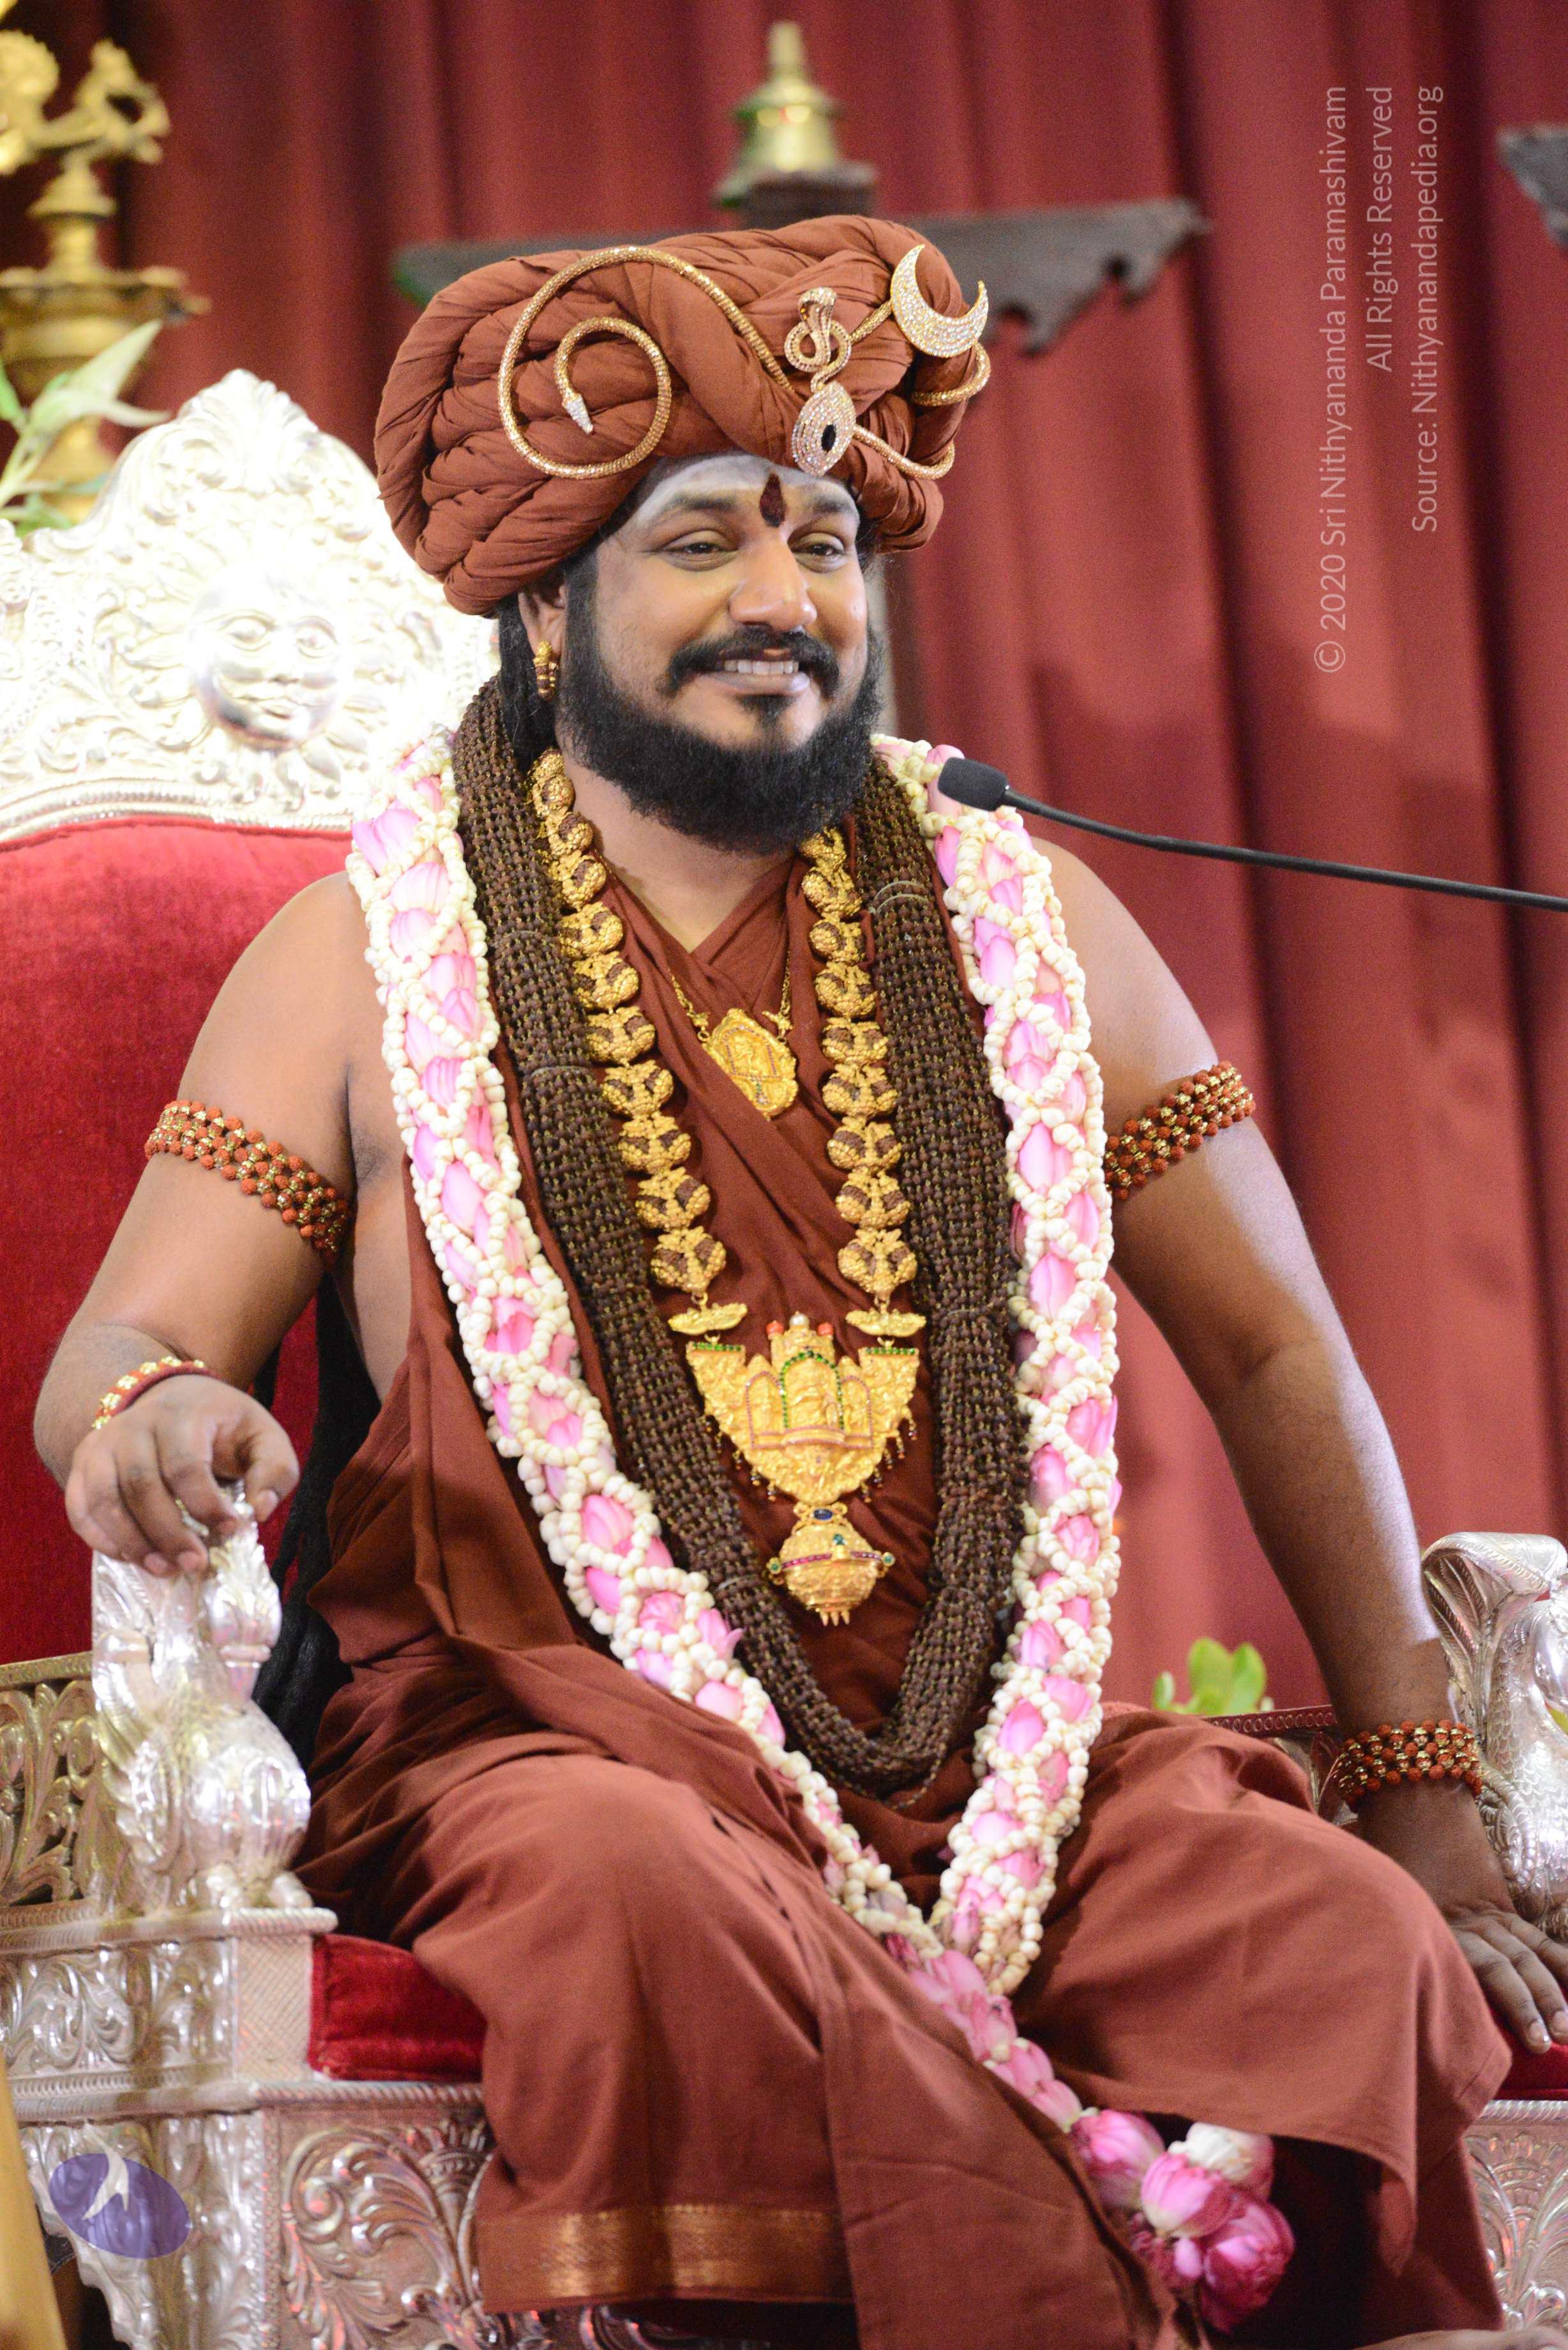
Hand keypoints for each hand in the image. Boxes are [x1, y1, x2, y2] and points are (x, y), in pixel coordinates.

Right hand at [64, 1376, 298, 1575]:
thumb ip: (275, 1469)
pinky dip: (99, 1537)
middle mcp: (135, 1425)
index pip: (186, 1464)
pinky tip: (129, 1557)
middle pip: (142, 1485)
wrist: (171, 1398)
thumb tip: (261, 1510)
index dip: (206, 1505)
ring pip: (105, 1498)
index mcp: (182, 1415)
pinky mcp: (85, 1462)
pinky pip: (80, 1505)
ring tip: (164, 1569)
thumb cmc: (222, 1426)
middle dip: (169, 1533)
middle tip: (195, 1565)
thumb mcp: (261, 1435)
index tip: (231, 1531)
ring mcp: (104, 1443)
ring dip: (132, 1542)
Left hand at [1356, 1777, 1567, 2053]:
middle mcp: (1469, 1920)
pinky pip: (1533, 1935)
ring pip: (1528, 1954)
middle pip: (1510, 1968)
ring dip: (1551, 1990)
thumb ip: (1384, 1933)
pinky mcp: (1498, 1901)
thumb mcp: (1374, 1894)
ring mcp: (1488, 1910)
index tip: (1506, 2036)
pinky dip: (1558, 1959)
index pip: (1479, 1971)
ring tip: (1567, 2026)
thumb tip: (1375, 1977)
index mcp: (1437, 1921)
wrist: (1413, 1794)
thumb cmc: (1381, 1846)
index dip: (1502, 2005)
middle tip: (1550, 2042)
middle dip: (1532, 2006)